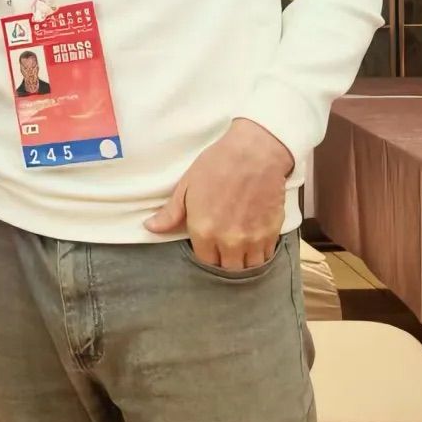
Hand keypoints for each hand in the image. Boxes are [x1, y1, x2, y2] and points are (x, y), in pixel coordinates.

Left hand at [144, 118, 293, 269]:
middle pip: (226, 270)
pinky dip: (260, 255)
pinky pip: (266, 257)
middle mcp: (228, 241)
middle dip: (223, 262)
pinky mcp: (271, 233)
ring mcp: (252, 239)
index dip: (205, 255)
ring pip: (248, 269)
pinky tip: (255, 244)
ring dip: (243, 263)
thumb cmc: (217, 165)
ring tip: (239, 251)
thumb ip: (171, 213)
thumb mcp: (187, 186)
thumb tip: (150, 228)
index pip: (204, 262)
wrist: (255, 152)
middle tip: (223, 249)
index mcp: (204, 231)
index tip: (207, 246)